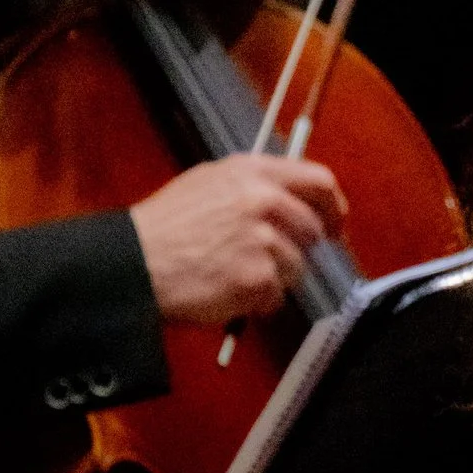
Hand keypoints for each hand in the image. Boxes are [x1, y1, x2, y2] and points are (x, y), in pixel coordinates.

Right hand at [129, 153, 348, 322]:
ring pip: (297, 267)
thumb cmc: (166, 227)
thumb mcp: (208, 184)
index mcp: (252, 172)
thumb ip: (253, 186)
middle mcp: (263, 200)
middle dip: (298, 250)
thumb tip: (291, 200)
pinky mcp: (259, 277)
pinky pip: (276, 296)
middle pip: (313, 231)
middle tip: (272, 261)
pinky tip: (227, 290)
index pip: (319, 181)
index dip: (334, 205)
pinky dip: (257, 301)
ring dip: (273, 277)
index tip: (335, 222)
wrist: (136, 262)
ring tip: (233, 273)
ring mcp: (264, 240)